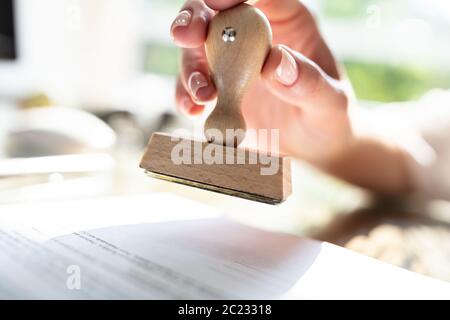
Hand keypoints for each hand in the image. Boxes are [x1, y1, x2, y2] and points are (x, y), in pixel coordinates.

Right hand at [171, 0, 353, 165]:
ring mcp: (231, 62)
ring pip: (195, 50)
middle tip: (186, 36)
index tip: (217, 3)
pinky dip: (186, 96)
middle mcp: (254, 35)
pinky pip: (191, 86)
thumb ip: (310, 83)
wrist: (312, 146)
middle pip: (215, 14)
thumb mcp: (331, 103)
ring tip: (204, 95)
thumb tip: (276, 62)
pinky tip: (194, 111)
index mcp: (287, 20)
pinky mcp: (217, 89)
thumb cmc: (329, 118)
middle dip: (194, 19)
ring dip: (190, 68)